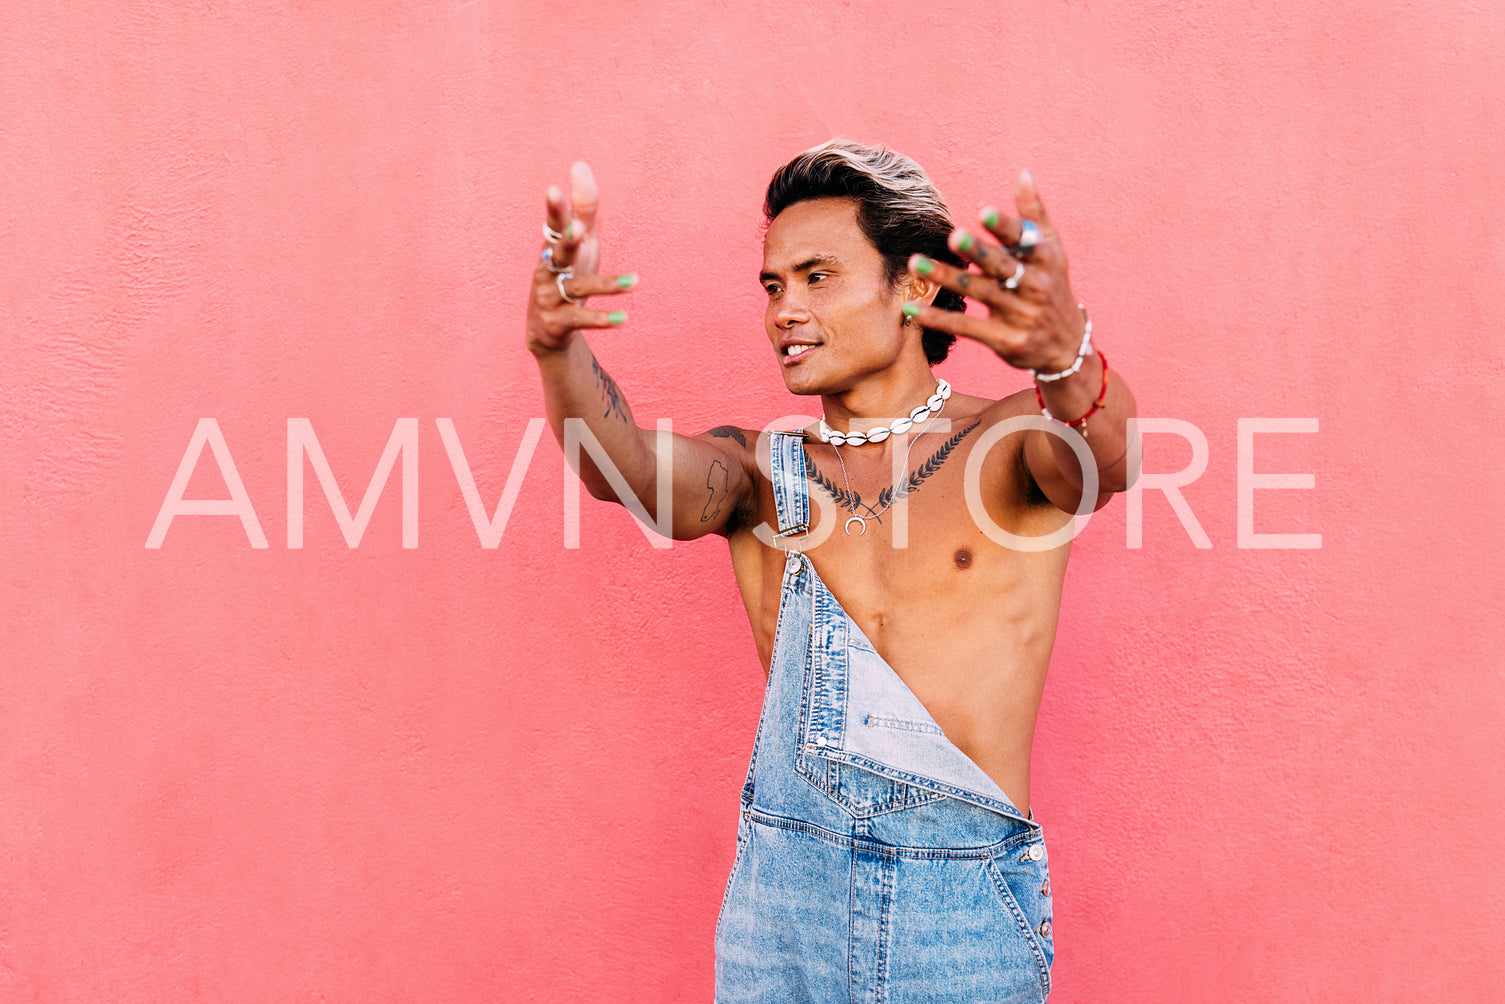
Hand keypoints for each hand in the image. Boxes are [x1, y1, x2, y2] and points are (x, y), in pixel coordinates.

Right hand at [525, 161, 637, 355]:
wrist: (547, 329)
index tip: (553, 189)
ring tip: (635, 281)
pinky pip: (582, 319)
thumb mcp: (579, 242)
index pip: (553, 226)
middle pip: (558, 252)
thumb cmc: (567, 275)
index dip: (554, 210)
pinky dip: (603, 319)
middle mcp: (547, 270)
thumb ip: (583, 207)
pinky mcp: (558, 322)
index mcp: (554, 248)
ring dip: (607, 284)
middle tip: (580, 229)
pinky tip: (624, 318)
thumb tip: (580, 164)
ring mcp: (550, 297)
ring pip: (579, 288)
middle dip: (568, 240)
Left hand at [904, 170, 1085, 374]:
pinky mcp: (1005, 341)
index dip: (1004, 227)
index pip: (1022, 240)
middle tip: (952, 236)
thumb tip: (1023, 174)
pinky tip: (913, 308)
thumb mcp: (1052, 252)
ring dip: (945, 277)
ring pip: (978, 292)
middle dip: (977, 251)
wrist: (1067, 346)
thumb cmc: (1053, 288)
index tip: (984, 212)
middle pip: (1000, 266)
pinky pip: (966, 327)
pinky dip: (939, 318)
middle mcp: (1034, 286)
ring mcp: (1020, 315)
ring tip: (913, 262)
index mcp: (1045, 260)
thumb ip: (1034, 214)